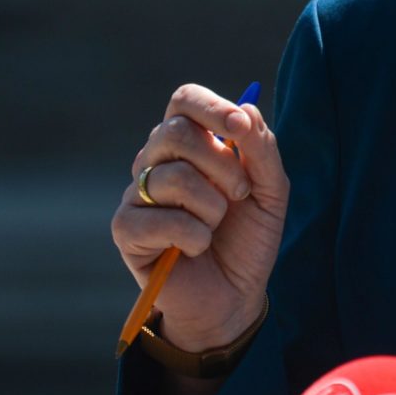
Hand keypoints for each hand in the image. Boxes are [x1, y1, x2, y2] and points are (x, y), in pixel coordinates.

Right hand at [110, 84, 289, 351]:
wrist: (234, 294)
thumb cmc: (248, 236)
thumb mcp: (270, 190)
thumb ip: (262, 148)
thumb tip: (246, 108)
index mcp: (190, 142)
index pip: (185, 100)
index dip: (212, 107)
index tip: (240, 127)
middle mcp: (156, 160)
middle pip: (175, 131)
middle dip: (222, 164)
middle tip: (241, 193)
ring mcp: (137, 193)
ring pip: (174, 177)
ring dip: (213, 207)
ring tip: (216, 226)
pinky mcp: (126, 229)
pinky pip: (162, 219)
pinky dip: (195, 236)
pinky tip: (196, 248)